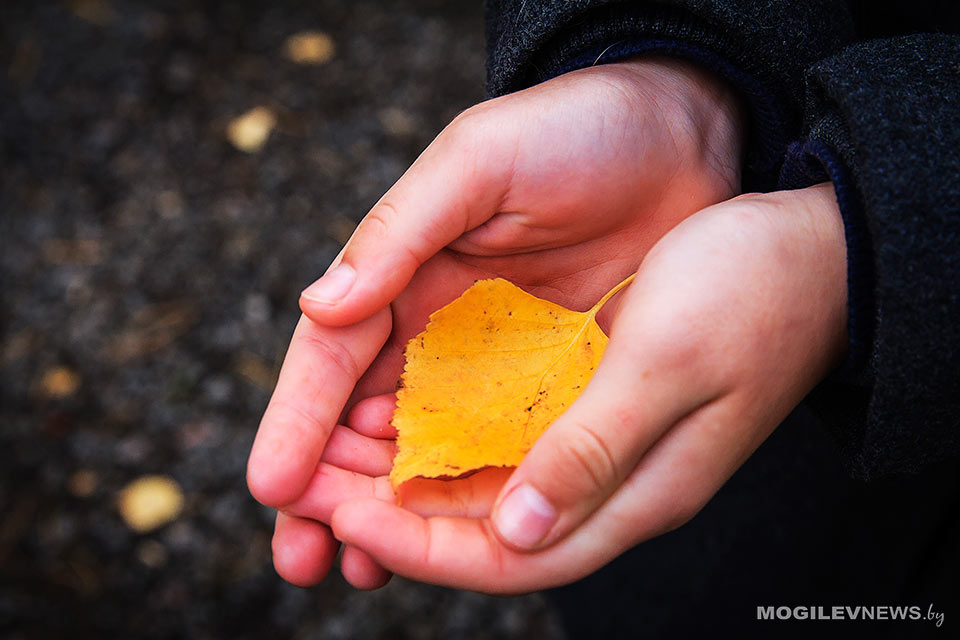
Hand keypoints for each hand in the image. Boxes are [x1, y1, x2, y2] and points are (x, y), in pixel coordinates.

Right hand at [246, 57, 742, 587]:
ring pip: (426, 451)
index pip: (334, 357)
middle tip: (301, 555)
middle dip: (328, 491)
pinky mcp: (555, 386)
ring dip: (390, 512)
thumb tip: (319, 305)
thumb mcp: (478, 161)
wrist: (684, 138)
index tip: (272, 486)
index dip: (299, 421)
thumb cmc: (575, 130)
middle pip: (364, 421)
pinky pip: (505, 452)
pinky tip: (453, 541)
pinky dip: (472, 500)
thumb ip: (397, 232)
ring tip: (361, 566)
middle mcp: (439, 330)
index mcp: (404, 274)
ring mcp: (497, 366)